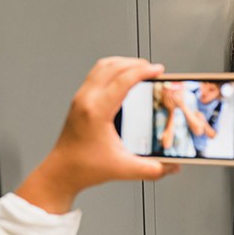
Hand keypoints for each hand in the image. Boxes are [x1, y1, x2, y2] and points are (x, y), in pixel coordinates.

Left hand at [16, 57, 179, 213]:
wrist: (61, 172)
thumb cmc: (84, 167)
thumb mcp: (123, 169)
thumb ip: (152, 169)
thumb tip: (172, 166)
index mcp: (96, 112)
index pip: (122, 80)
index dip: (143, 72)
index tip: (158, 70)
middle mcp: (86, 100)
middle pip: (112, 66)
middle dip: (136, 63)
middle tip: (153, 69)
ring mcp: (80, 98)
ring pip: (102, 66)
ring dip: (123, 63)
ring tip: (140, 68)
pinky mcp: (79, 100)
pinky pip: (96, 74)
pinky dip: (112, 69)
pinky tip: (122, 77)